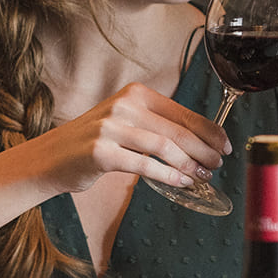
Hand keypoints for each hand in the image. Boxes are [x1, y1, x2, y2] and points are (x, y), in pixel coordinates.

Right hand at [35, 81, 229, 193]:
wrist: (52, 157)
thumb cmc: (97, 142)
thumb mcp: (127, 121)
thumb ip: (157, 124)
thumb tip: (202, 141)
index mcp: (136, 94)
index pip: (183, 112)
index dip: (209, 131)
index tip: (225, 145)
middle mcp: (124, 106)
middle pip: (178, 130)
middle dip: (204, 150)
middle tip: (217, 165)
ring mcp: (111, 128)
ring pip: (165, 147)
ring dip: (189, 165)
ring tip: (202, 176)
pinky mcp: (101, 152)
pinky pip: (145, 165)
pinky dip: (168, 176)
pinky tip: (182, 183)